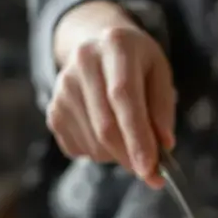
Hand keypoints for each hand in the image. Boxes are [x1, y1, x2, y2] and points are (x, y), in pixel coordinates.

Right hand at [46, 0, 175, 187]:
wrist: (97, 46)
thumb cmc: (136, 64)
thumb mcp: (159, 73)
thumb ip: (163, 108)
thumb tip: (163, 146)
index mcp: (116, 45)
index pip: (123, 96)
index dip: (137, 136)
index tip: (150, 168)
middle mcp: (83, 62)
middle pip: (105, 126)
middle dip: (130, 156)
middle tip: (151, 172)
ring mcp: (63, 87)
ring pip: (93, 143)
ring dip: (118, 155)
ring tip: (130, 137)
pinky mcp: (53, 109)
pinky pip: (79, 149)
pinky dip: (100, 153)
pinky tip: (108, 132)